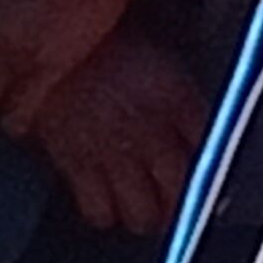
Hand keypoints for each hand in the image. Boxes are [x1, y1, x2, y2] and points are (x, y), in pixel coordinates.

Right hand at [23, 34, 205, 234]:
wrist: (47, 46)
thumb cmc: (103, 45)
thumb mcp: (159, 60)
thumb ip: (182, 96)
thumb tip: (203, 122)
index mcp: (179, 101)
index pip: (214, 150)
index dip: (215, 169)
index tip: (212, 178)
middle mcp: (153, 134)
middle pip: (183, 192)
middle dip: (182, 207)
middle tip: (177, 208)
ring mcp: (115, 154)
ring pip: (143, 213)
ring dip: (145, 218)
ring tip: (143, 213)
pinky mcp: (77, 166)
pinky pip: (98, 211)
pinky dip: (104, 215)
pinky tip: (106, 206)